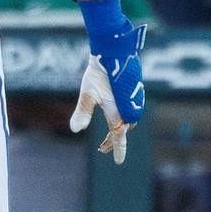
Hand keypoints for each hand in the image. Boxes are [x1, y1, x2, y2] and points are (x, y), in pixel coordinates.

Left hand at [69, 23, 145, 163]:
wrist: (114, 49)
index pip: (118, 137)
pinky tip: (117, 112)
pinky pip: (132, 109)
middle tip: (103, 147)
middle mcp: (129, 107)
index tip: (118, 162)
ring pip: (129, 120)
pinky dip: (125, 116)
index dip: (118, 150)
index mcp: (118, 111)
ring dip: (120, 128)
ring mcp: (134, 99)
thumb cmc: (99, 71)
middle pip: (124, 130)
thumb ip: (83, 112)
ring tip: (109, 134)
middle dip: (114, 140)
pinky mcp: (135, 91)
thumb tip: (75, 130)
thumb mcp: (87, 93)